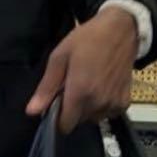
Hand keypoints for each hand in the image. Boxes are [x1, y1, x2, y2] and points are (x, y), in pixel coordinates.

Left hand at [25, 6, 138, 133]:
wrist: (121, 31)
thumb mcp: (59, 57)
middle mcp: (98, 103)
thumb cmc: (87, 40)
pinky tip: (101, 87)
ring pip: (92, 118)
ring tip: (87, 84)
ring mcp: (113, 104)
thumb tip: (31, 111)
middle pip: (77, 122)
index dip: (56, 117)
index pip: (64, 125)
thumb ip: (46, 88)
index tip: (55, 103)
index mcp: (80, 92)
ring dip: (86, 108)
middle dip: (71, 109)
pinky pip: (107, 114)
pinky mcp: (125, 103)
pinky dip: (102, 106)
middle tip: (72, 86)